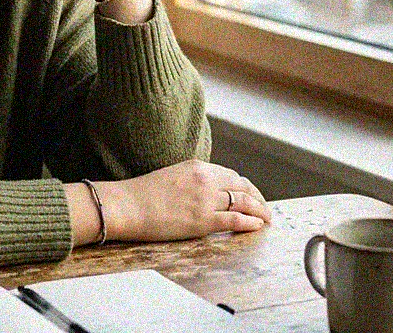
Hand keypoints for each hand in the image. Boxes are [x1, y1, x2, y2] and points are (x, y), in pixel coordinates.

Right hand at [70, 160, 270, 245]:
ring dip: (259, 210)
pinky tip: (257, 226)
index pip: (231, 174)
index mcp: (197, 166)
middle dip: (257, 197)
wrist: (126, 205)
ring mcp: (206, 199)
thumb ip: (190, 180)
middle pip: (242, 186)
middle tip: (264, 208)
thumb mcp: (171, 176)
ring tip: (266, 219)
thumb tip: (203, 191)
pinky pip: (235, 220)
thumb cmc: (140, 194)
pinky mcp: (203, 220)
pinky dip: (250, 222)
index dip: (245, 186)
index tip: (251, 194)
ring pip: (244, 202)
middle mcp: (206, 179)